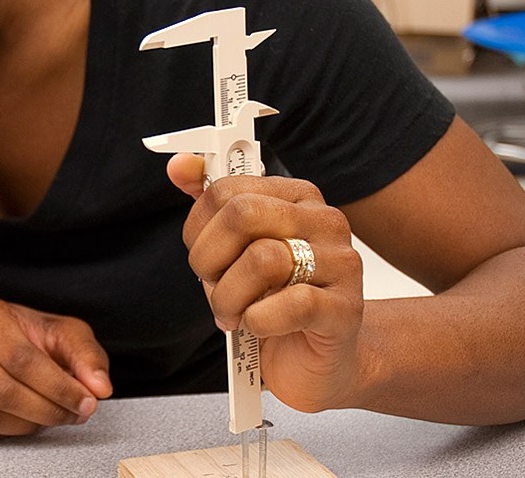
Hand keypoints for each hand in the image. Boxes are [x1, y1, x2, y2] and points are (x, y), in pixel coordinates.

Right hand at [0, 297, 113, 442]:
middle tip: (73, 416)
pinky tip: (19, 419)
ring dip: (25, 426)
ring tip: (46, 417)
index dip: (57, 387)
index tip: (86, 403)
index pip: (21, 358)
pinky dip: (2, 432)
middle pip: (2, 390)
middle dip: (46, 411)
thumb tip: (100, 388)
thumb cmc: (24, 337)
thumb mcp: (60, 333)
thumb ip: (85, 356)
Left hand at [168, 153, 367, 412]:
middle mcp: (324, 221)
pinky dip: (259, 321)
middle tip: (212, 287)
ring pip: (263, 260)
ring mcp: (340, 264)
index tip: (202, 256)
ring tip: (233, 314)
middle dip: (209, 259)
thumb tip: (180, 165)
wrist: (319, 359)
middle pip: (243, 215)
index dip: (198, 228)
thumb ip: (211, 204)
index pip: (227, 189)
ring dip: (230, 297)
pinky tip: (259, 327)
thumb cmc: (276, 301)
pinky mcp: (345, 309)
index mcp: (296, 197)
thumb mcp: (237, 251)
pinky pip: (291, 305)